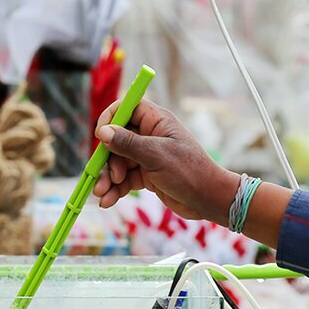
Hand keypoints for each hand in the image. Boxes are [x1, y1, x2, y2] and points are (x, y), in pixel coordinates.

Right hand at [92, 98, 239, 222]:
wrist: (207, 199)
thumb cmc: (188, 171)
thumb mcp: (156, 156)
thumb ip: (128, 144)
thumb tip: (103, 132)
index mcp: (156, 121)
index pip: (126, 108)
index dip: (110, 118)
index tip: (100, 135)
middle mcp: (149, 135)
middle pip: (116, 139)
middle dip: (107, 159)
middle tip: (109, 177)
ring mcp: (147, 156)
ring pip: (118, 162)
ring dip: (107, 178)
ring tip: (101, 193)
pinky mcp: (146, 175)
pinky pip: (124, 179)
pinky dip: (115, 189)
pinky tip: (108, 201)